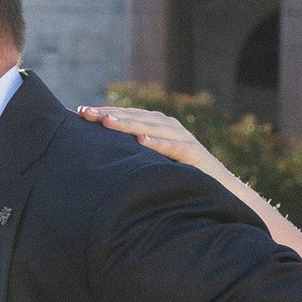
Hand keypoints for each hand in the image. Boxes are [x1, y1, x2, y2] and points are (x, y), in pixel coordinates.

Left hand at [81, 103, 225, 181]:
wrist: (221, 189)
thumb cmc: (182, 175)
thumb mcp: (154, 162)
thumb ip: (134, 154)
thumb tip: (100, 157)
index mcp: (158, 126)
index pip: (127, 115)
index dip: (105, 112)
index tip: (80, 112)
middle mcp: (169, 127)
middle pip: (135, 117)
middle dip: (109, 115)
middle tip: (85, 114)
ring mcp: (183, 139)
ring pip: (152, 128)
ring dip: (129, 125)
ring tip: (107, 123)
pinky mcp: (195, 155)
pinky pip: (175, 148)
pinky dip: (159, 143)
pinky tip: (142, 142)